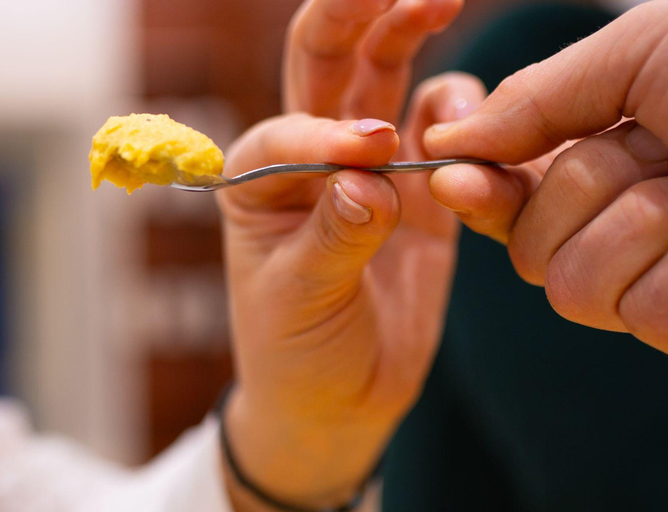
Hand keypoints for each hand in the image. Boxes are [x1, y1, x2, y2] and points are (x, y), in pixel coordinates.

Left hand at [218, 0, 481, 509]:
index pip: (290, 128)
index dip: (329, 133)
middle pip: (328, 64)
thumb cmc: (294, 349)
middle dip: (359, 16)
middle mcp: (311, 160)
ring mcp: (368, 170)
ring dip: (408, 35)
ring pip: (384, 78)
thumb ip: (336, 237)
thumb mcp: (300, 300)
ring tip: (440, 5)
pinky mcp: (418, 192)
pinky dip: (455, 112)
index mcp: (259, 179)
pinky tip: (470, 117)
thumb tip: (371, 182)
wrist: (336, 397)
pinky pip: (438, 129)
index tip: (373, 156)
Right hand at [423, 1, 667, 349]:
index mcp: (617, 143)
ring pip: (568, 281)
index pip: (515, 183)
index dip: (478, 184)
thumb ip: (536, 98)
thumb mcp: (643, 51)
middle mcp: (631, 210)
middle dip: (579, 194)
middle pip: (528, 240)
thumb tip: (445, 145)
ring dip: (636, 228)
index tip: (446, 180)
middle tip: (660, 157)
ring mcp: (661, 270)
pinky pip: (632, 309)